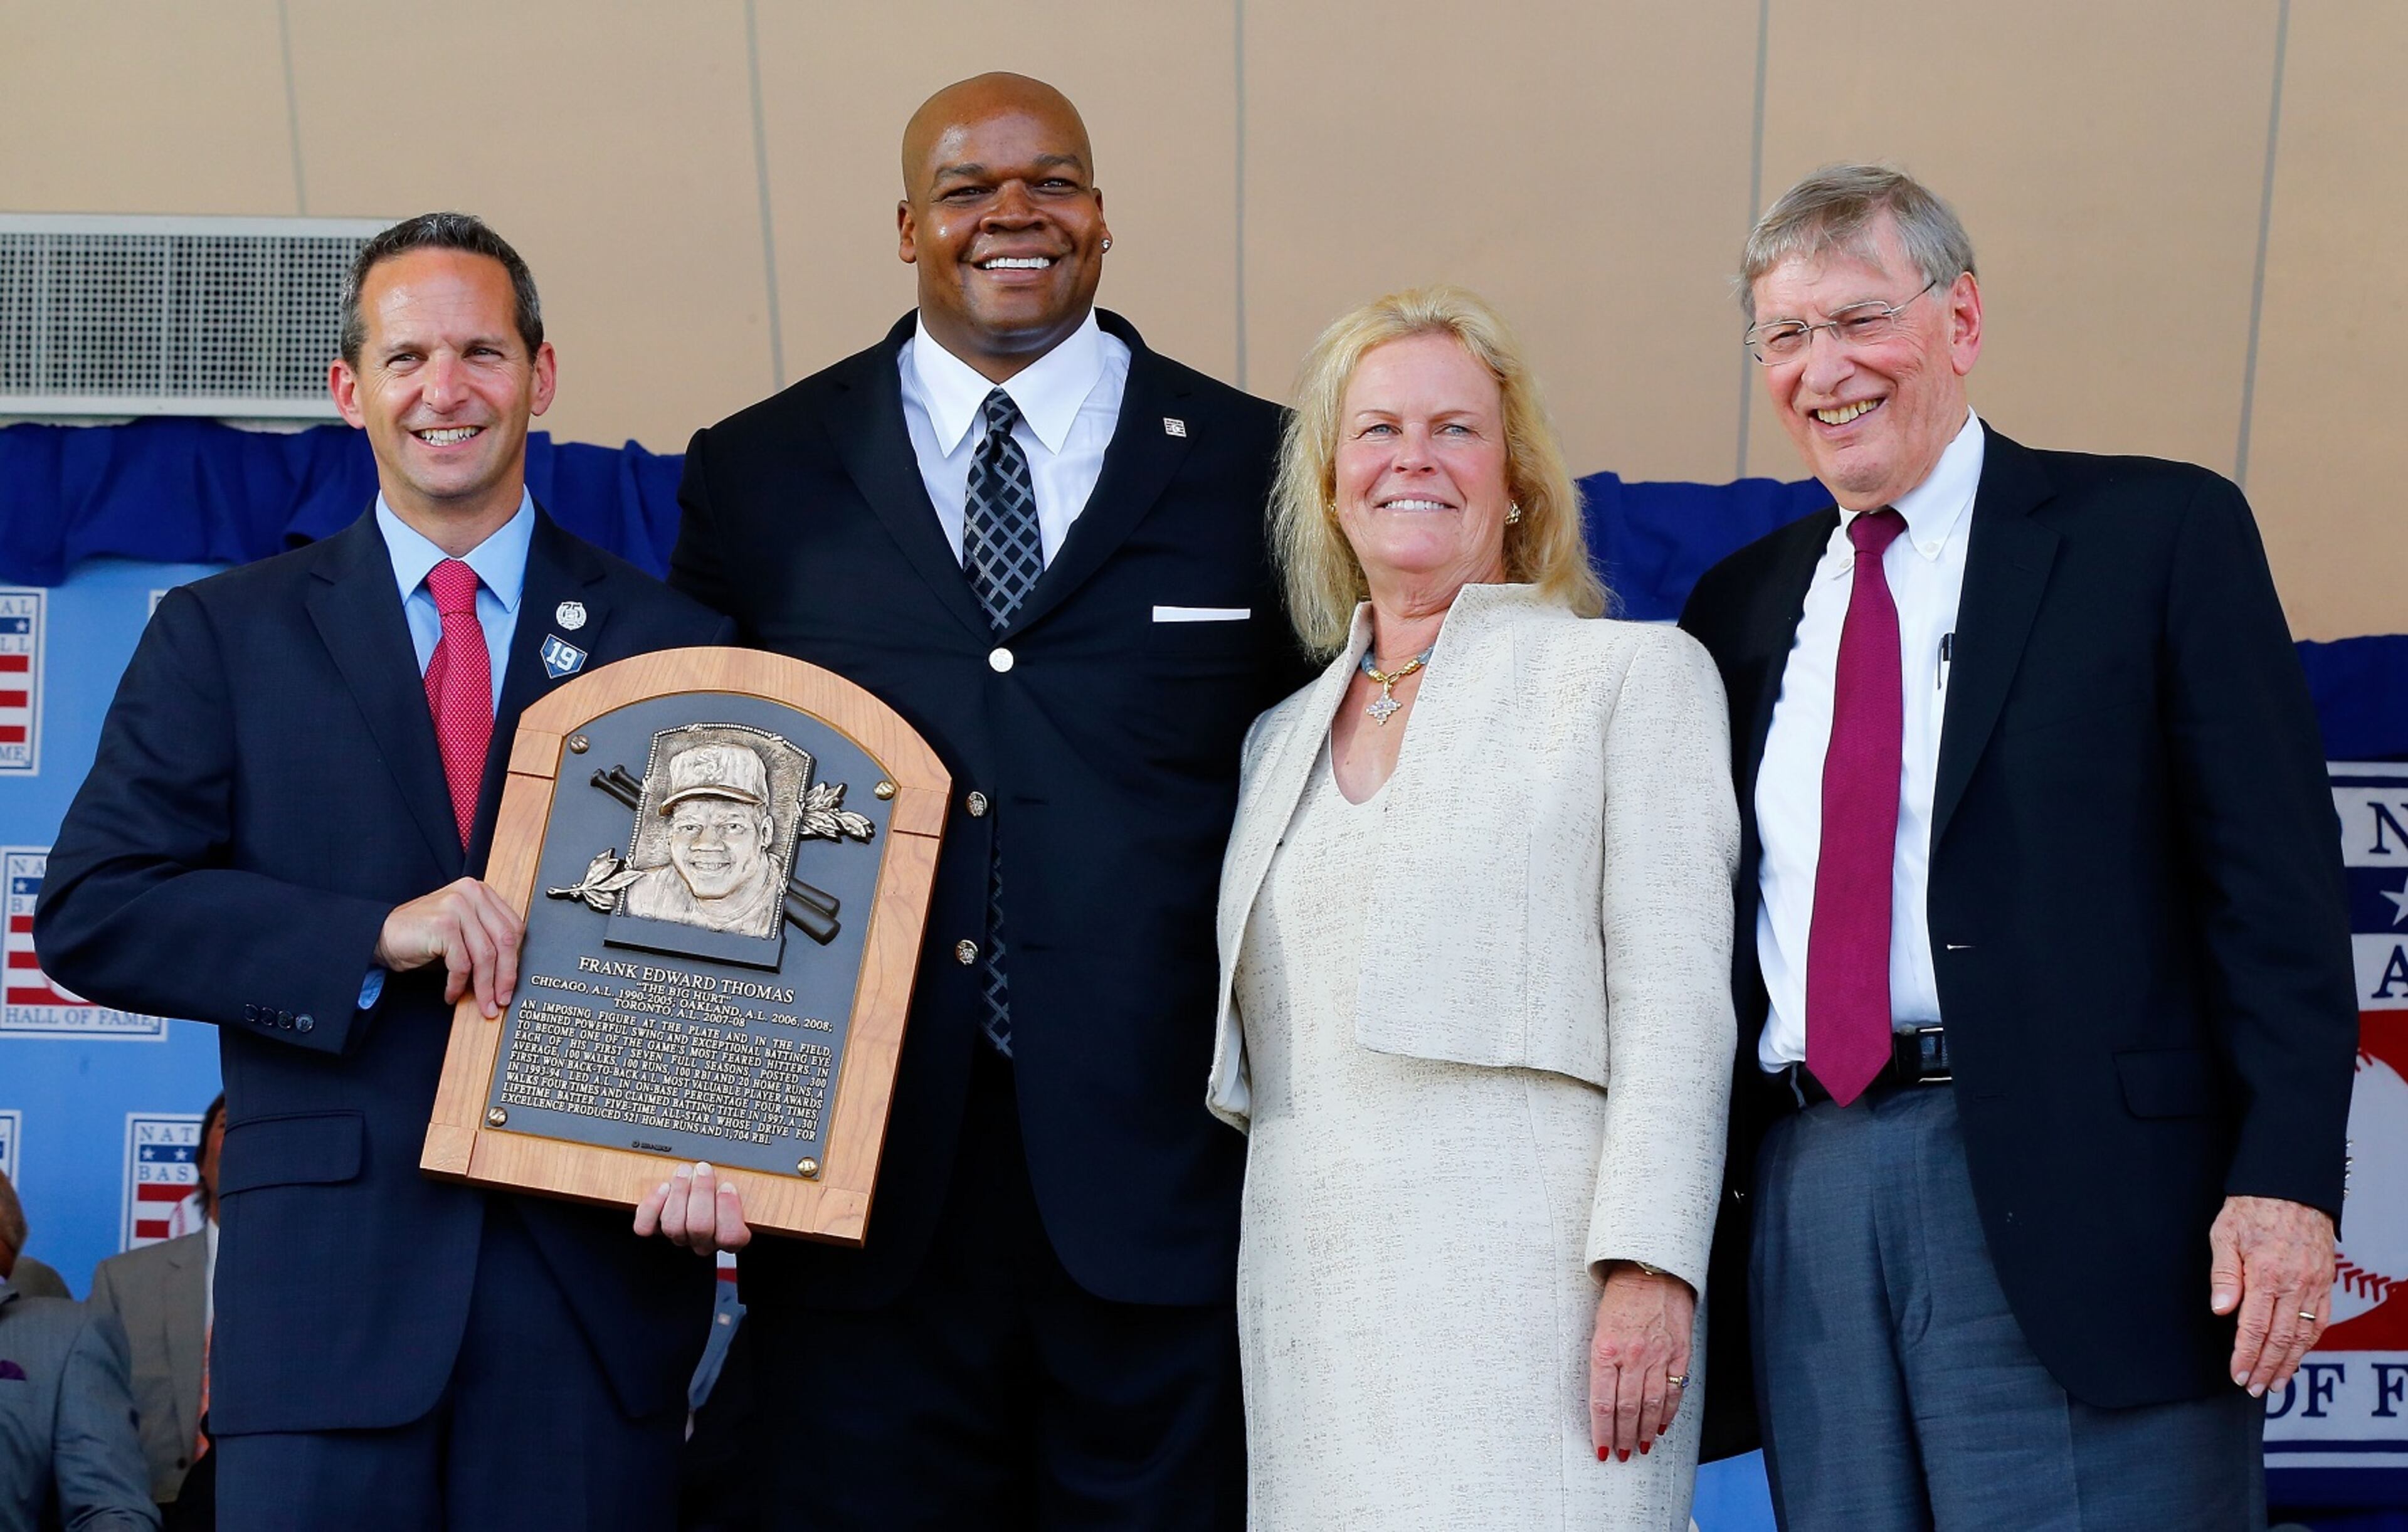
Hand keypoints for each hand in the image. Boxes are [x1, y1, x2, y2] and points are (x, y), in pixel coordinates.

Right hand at [374, 878, 522, 1017]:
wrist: (380, 935)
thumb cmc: (422, 935)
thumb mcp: (462, 932)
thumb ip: (486, 941)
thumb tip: (510, 976)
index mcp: (480, 892)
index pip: (513, 928)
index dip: (515, 960)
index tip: (510, 984)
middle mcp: (471, 893)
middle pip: (504, 941)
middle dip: (505, 977)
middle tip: (501, 1000)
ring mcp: (456, 906)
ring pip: (485, 955)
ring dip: (484, 987)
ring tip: (483, 1004)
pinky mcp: (442, 924)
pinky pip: (461, 964)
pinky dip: (458, 984)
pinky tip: (451, 994)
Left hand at [634, 1161, 751, 1255]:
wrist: (698, 1192)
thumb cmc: (723, 1188)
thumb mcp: (744, 1185)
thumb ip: (748, 1186)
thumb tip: (751, 1175)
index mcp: (730, 1235)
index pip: (731, 1237)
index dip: (728, 1212)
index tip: (727, 1186)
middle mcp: (704, 1240)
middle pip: (700, 1228)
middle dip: (701, 1194)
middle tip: (704, 1169)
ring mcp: (679, 1235)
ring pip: (674, 1226)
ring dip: (680, 1194)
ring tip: (684, 1172)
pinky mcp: (655, 1228)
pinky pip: (646, 1227)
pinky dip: (652, 1206)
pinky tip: (663, 1188)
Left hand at [1589, 1263, 1695, 1462]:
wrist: (1652, 1269)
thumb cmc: (1621, 1297)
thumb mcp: (1599, 1327)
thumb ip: (1602, 1362)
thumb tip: (1602, 1399)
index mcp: (1605, 1349)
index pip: (1602, 1403)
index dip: (1602, 1432)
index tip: (1601, 1450)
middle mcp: (1632, 1356)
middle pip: (1627, 1410)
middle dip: (1623, 1437)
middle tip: (1621, 1455)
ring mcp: (1658, 1356)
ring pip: (1652, 1406)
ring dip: (1645, 1432)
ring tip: (1640, 1448)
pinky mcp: (1679, 1353)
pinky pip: (1675, 1390)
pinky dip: (1668, 1413)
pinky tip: (1661, 1426)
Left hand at [2210, 1194, 2336, 1395]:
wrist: (2290, 1187)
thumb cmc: (2251, 1209)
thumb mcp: (2224, 1235)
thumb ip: (2224, 1275)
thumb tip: (2221, 1311)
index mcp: (2265, 1274)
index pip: (2255, 1328)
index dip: (2246, 1356)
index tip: (2237, 1375)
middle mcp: (2294, 1284)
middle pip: (2281, 1339)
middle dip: (2266, 1368)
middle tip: (2254, 1388)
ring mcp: (2314, 1285)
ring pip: (2304, 1335)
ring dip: (2290, 1363)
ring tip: (2276, 1383)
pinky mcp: (2326, 1282)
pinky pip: (2321, 1321)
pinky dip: (2310, 1343)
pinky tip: (2298, 1356)